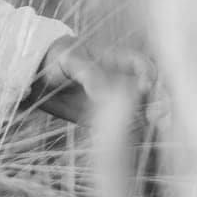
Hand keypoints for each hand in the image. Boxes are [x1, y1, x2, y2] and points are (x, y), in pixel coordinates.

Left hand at [30, 35, 158, 124]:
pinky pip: (127, 126)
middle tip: (155, 114)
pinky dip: (133, 132)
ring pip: (145, 110)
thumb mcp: (69, 60)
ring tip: (153, 127)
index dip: (149, 74)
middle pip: (152, 90)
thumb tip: (105, 94)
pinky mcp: (108, 118)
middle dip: (160, 101)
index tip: (145, 87)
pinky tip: (132, 137)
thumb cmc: (56, 59)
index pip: (142, 65)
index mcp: (116, 59)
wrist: (37, 78)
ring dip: (153, 119)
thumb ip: (89, 74)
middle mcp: (122, 80)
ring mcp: (117, 100)